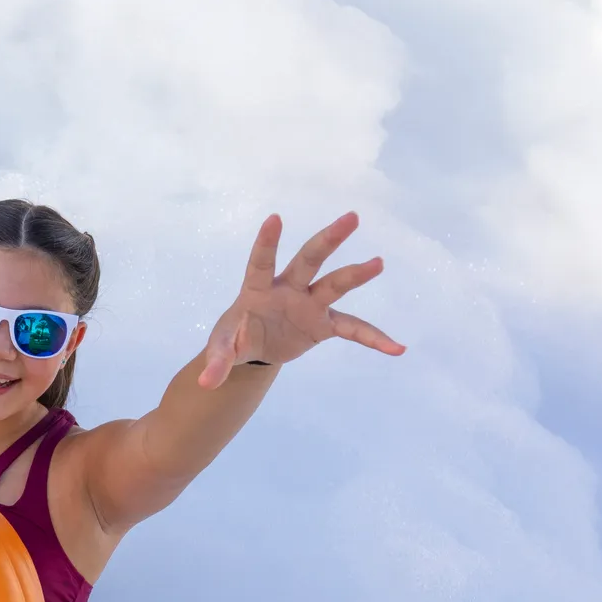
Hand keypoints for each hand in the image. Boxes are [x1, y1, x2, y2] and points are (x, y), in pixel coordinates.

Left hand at [199, 213, 405, 389]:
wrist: (254, 348)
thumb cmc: (235, 336)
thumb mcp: (222, 349)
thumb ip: (216, 361)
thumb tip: (205, 383)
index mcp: (259, 288)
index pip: (261, 262)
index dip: (267, 242)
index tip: (274, 219)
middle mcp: (289, 288)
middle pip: (309, 259)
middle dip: (328, 239)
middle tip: (351, 218)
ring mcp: (310, 303)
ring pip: (335, 283)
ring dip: (355, 275)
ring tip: (378, 263)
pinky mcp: (324, 324)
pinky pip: (352, 329)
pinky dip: (372, 339)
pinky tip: (396, 349)